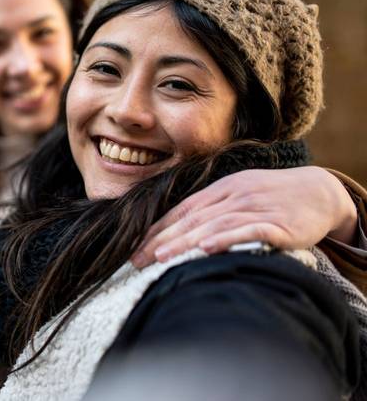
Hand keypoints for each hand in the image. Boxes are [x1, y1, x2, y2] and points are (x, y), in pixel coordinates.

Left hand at [131, 166, 357, 267]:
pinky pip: (248, 231)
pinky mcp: (277, 224)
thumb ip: (209, 212)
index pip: (180, 212)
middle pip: (190, 220)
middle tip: (136, 260)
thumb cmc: (270, 197)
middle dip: (160, 240)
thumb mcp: (236, 196)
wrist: (318, 191)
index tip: (132, 249)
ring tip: (161, 257)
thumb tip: (176, 233)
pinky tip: (208, 248)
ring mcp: (254, 208)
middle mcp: (232, 197)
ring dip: (185, 242)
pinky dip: (226, 239)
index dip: (155, 230)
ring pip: (213, 226)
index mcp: (219, 191)